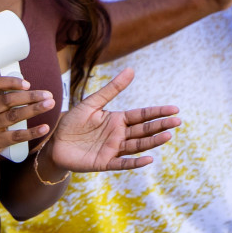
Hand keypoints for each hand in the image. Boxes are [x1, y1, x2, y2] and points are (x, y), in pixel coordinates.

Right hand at [0, 75, 53, 165]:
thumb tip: (26, 88)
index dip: (11, 82)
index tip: (27, 83)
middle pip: (8, 100)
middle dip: (31, 96)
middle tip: (48, 95)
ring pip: (14, 116)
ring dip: (34, 109)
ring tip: (50, 104)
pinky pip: (16, 136)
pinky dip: (32, 132)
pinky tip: (44, 127)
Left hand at [44, 68, 180, 172]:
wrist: (54, 142)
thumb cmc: (72, 122)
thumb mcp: (91, 103)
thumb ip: (111, 89)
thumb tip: (131, 69)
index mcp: (117, 120)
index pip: (142, 115)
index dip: (157, 112)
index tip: (175, 109)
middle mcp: (119, 135)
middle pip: (143, 130)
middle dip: (160, 126)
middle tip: (177, 121)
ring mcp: (113, 149)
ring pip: (137, 146)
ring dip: (152, 142)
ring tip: (168, 136)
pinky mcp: (104, 162)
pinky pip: (122, 163)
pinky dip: (135, 162)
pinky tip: (148, 159)